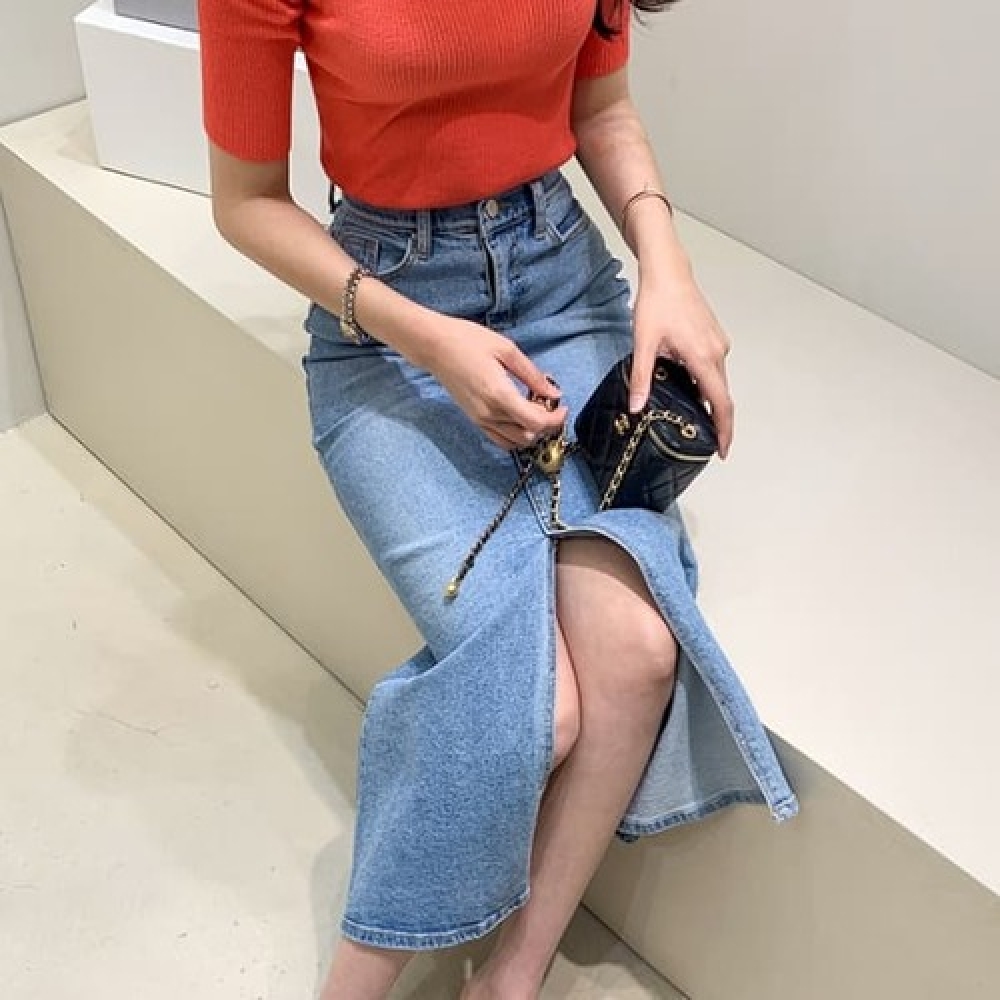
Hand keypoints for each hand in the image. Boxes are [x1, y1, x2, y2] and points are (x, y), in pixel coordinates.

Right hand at [423, 316, 567, 451]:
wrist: (434, 346)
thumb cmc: (466, 341)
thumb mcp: (507, 350)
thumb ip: (532, 375)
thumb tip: (553, 392)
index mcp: (499, 394)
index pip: (536, 422)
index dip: (555, 419)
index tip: (562, 407)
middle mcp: (489, 413)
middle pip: (529, 436)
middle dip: (546, 425)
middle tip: (551, 405)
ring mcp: (480, 419)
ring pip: (516, 442)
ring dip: (531, 431)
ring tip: (535, 409)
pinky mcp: (474, 419)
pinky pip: (500, 439)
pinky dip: (515, 434)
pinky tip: (519, 415)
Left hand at [630, 276, 733, 458]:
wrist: (667, 272)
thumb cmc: (658, 302)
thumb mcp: (643, 344)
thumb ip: (642, 378)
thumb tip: (637, 406)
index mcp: (703, 357)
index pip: (721, 403)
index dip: (724, 430)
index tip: (723, 449)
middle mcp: (717, 352)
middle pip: (722, 396)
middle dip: (716, 420)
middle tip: (705, 441)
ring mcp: (717, 343)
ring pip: (717, 381)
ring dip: (708, 400)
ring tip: (692, 417)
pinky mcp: (713, 337)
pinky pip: (713, 368)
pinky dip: (705, 382)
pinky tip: (686, 386)